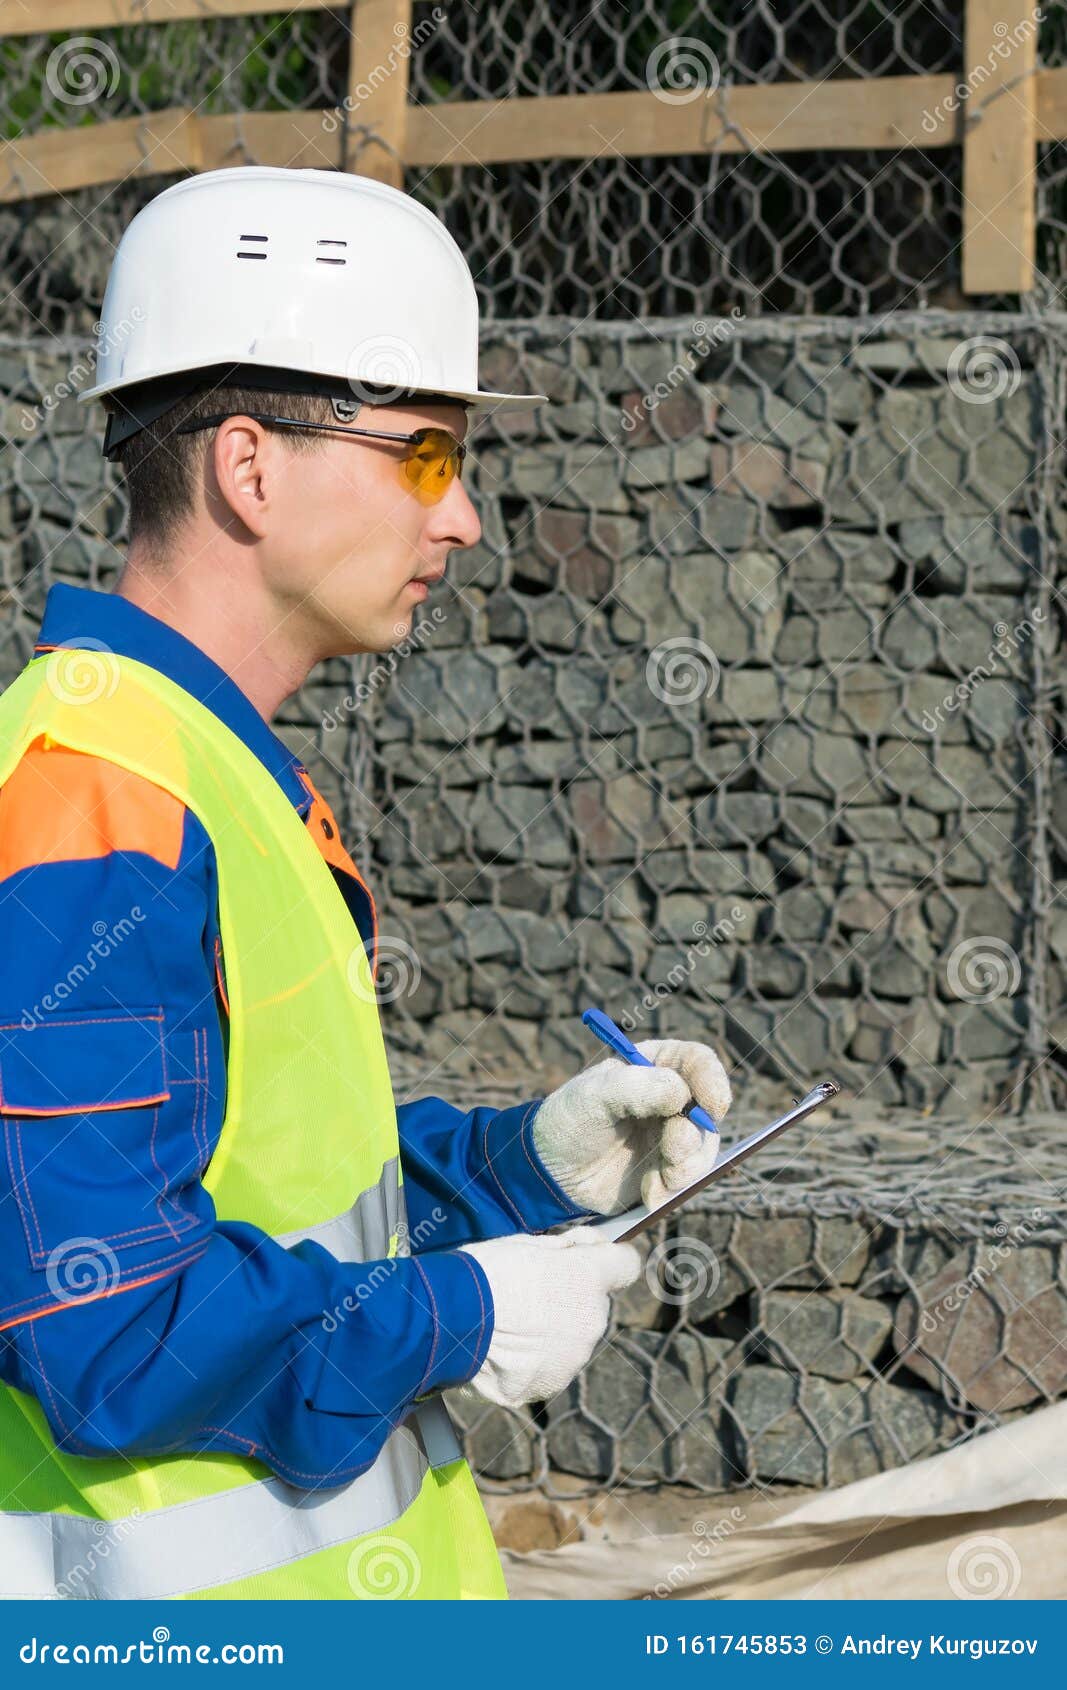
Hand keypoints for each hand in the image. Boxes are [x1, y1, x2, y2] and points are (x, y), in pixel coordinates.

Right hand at [458, 1228, 639, 1407]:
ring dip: (554, 1333)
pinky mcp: (550, 1386)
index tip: (592, 1259)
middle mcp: (592, 1321)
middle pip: (594, 1306)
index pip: (626, 1264)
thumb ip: (568, 1247)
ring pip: (573, 1340)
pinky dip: (534, 1362)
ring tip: (512, 1326)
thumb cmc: (485, 1273)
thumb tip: (588, 1247)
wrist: (450, 1322)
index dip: (609, 1260)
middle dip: (572, 1299)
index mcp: (589, 1278)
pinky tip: (506, 1351)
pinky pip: (550, 1369)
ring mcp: (573, 1359)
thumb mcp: (527, 1242)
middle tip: (531, 1295)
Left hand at [531, 1037, 730, 1215]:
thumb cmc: (569, 1120)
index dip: (712, 1080)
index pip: (697, 1062)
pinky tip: (648, 1193)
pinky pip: (688, 1179)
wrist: (552, 1172)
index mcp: (653, 1065)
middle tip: (672, 1151)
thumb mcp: (592, 1095)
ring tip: (660, 1181)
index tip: (713, 1106)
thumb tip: (680, 1093)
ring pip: (704, 1148)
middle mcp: (670, 1098)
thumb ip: (635, 1087)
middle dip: (694, 1136)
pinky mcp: (667, 1168)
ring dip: (687, 1167)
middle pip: (708, 1110)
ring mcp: (671, 1134)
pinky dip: (673, 1188)